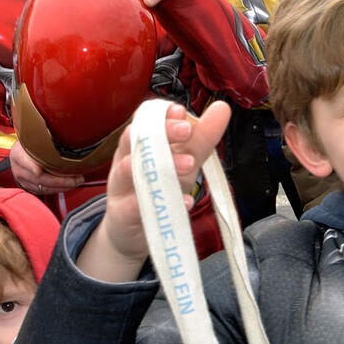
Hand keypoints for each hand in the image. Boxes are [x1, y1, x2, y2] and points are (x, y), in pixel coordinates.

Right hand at [8, 139, 84, 195]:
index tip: (39, 171)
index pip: (24, 161)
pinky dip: (59, 189)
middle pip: (39, 178)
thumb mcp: (33, 138)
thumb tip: (61, 133)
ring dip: (63, 186)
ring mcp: (24, 180)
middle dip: (61, 180)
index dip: (31, 167)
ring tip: (77, 181)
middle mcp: (19, 169)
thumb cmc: (29, 145)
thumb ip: (42, 139)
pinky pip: (45, 192)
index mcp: (18, 154)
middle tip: (76, 178)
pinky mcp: (30, 188)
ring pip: (44, 188)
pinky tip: (69, 185)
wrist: (20, 154)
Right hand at [79, 100, 230, 282]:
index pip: (146, 120)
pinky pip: (138, 206)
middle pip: (137, 139)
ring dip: (162, 164)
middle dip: (163, 132)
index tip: (181, 111)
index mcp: (140, 144)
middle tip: (187, 129)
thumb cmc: (158, 192)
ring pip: (132, 169)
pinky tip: (185, 201)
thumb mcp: (182, 164)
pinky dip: (162, 202)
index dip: (162, 114)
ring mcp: (122, 187)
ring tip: (189, 163)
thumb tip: (221, 109)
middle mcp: (127, 160)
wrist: (133, 234)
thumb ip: (200, 139)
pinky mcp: (123, 214)